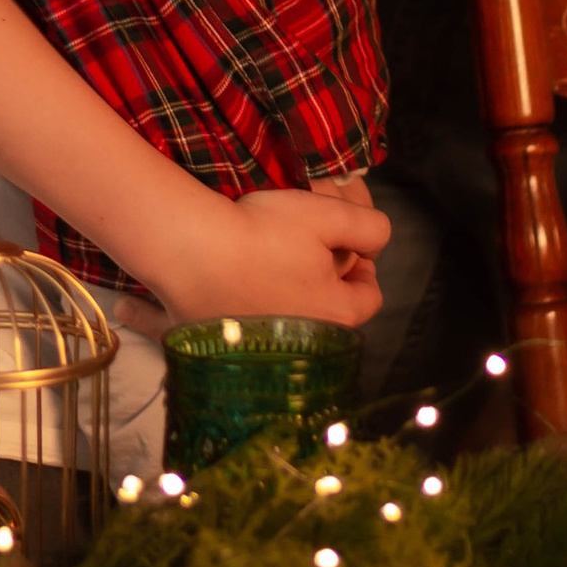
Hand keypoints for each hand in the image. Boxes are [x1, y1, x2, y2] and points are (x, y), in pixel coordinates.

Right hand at [156, 179, 390, 328]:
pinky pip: (247, 335)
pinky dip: (245, 315)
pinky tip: (234, 286)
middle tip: (300, 247)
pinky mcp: (230, 348)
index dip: (362, 263)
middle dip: (323, 281)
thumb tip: (376, 245)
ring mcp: (266, 351)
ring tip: (267, 261)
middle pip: (330, 310)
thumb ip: (369, 227)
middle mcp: (308, 343)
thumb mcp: (328, 215)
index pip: (369, 296)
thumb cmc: (262, 232)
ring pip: (292, 321)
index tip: (341, 242)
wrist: (190, 251)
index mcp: (338, 313)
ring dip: (287, 296)